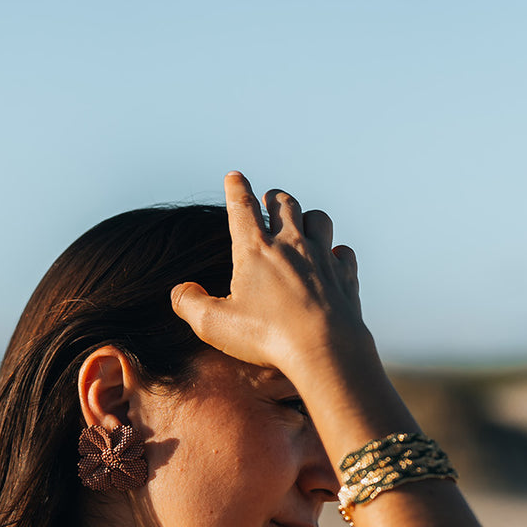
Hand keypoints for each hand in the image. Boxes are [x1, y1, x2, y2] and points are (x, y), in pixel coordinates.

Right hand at [171, 172, 377, 377]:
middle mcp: (291, 245)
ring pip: (318, 218)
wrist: (323, 350)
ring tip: (301, 224)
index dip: (236, 188)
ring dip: (308, 217)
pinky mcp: (345, 276)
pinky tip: (331, 260)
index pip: (242, 207)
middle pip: (285, 203)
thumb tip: (181, 291)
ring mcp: (322, 258)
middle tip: (269, 200)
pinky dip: (336, 252)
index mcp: (255, 250)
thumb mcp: (214, 325)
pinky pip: (343, 252)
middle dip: (274, 198)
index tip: (234, 177)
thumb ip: (190, 304)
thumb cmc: (266, 336)